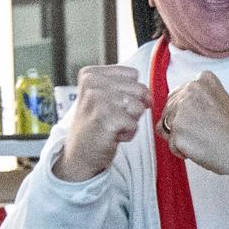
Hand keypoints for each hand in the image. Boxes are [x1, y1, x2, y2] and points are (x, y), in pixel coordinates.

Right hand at [53, 65, 148, 182]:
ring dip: (130, 121)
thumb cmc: (96, 126)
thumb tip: (148, 94)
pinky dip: (127, 134)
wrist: (80, 154)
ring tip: (112, 126)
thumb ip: (124, 86)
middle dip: (132, 108)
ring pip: (139, 106)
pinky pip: (134, 123)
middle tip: (112, 118)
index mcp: (91, 74)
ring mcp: (97, 99)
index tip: (113, 105)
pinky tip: (111, 135)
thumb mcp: (105, 97)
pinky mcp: (105, 117)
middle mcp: (92, 83)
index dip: (131, 93)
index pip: (132, 74)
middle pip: (139, 89)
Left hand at [159, 71, 228, 180]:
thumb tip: (165, 118)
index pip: (177, 96)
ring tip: (202, 140)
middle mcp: (190, 91)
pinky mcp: (178, 132)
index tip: (203, 121)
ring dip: (180, 137)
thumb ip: (193, 101)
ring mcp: (182, 111)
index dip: (186, 113)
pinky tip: (199, 148)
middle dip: (180, 125)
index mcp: (202, 81)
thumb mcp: (217, 102)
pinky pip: (170, 144)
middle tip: (203, 133)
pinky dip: (181, 150)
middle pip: (169, 111)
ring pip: (167, 127)